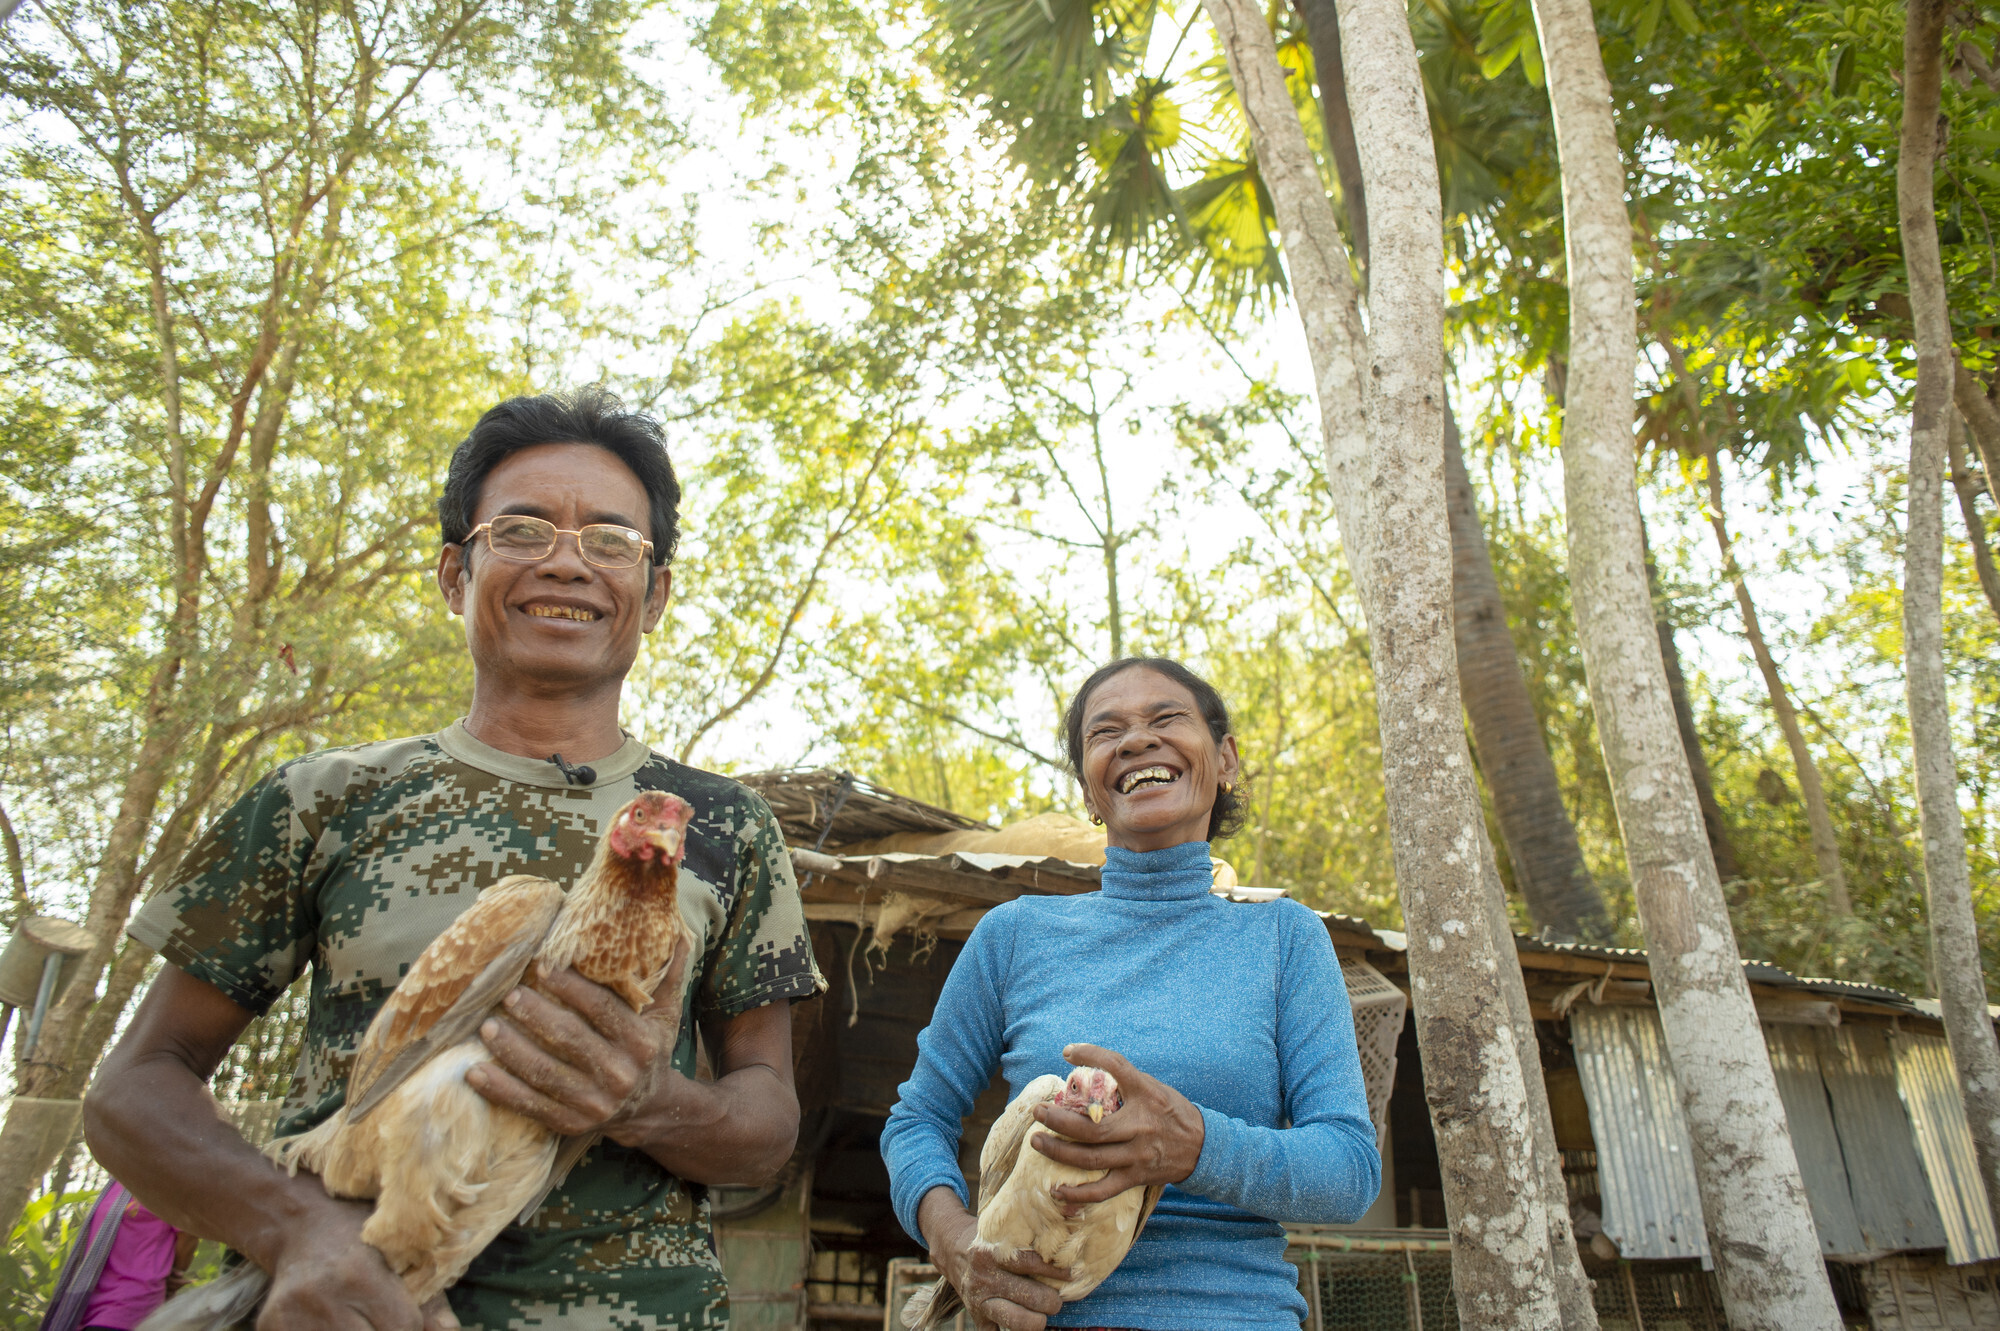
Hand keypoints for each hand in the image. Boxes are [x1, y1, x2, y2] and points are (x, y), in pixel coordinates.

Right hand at [259, 1194, 436, 1330]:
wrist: (299, 1222)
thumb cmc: (361, 1237)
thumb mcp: (402, 1254)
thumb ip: (430, 1301)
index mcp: (360, 1275)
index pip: (403, 1327)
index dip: (409, 1325)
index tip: (402, 1313)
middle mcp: (322, 1297)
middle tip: (374, 1315)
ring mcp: (290, 1316)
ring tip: (353, 1315)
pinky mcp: (269, 1326)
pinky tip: (331, 1319)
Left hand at [467, 966, 687, 1144]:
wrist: (650, 1109)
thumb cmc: (650, 1051)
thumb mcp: (665, 1015)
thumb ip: (669, 974)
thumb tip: (678, 930)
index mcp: (641, 1043)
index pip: (601, 1009)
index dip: (570, 987)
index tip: (541, 967)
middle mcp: (620, 1074)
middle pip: (570, 1039)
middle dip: (534, 1015)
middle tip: (507, 996)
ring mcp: (595, 1103)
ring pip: (545, 1073)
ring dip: (511, 1050)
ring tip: (488, 1027)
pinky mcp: (571, 1124)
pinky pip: (529, 1105)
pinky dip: (499, 1090)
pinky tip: (475, 1072)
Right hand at [916, 1188, 1068, 1330]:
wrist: (951, 1248)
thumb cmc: (988, 1236)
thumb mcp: (1003, 1228)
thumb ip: (1028, 1232)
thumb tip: (1070, 1230)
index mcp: (990, 1253)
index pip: (1030, 1264)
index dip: (1055, 1270)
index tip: (1072, 1274)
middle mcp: (984, 1278)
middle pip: (1030, 1296)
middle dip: (1052, 1300)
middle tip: (1058, 1297)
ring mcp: (979, 1300)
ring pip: (1017, 1320)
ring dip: (1038, 1319)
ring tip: (1045, 1312)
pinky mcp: (976, 1316)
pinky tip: (1026, 1322)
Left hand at [1030, 1044, 1203, 1208]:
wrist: (1203, 1147)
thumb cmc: (1171, 1112)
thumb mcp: (1153, 1088)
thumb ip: (1124, 1082)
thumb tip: (1084, 1072)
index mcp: (1147, 1095)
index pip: (1117, 1067)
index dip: (1091, 1055)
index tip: (1066, 1052)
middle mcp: (1140, 1126)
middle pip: (1092, 1128)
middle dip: (1059, 1120)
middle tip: (1038, 1112)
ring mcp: (1137, 1155)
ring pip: (1091, 1158)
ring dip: (1059, 1151)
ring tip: (1037, 1141)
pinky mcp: (1136, 1177)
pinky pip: (1103, 1190)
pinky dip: (1078, 1194)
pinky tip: (1056, 1190)